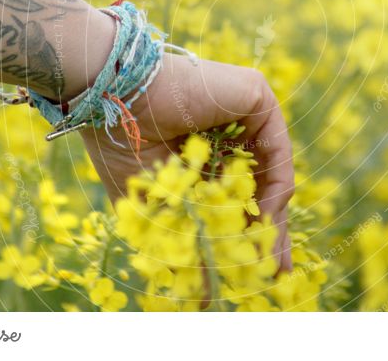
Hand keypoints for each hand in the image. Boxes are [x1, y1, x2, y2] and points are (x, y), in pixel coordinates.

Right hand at [79, 53, 294, 270]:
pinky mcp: (256, 93)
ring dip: (272, 218)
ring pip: (270, 172)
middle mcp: (227, 128)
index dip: (245, 236)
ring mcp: (243, 110)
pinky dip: (275, 186)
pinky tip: (264, 220)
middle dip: (267, 234)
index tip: (254, 276)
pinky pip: (277, 149)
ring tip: (268, 258)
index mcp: (202, 148)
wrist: (111, 99)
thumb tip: (204, 295)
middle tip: (274, 274)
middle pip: (259, 188)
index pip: (234, 195)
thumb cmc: (122, 147)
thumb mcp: (158, 207)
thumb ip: (185, 240)